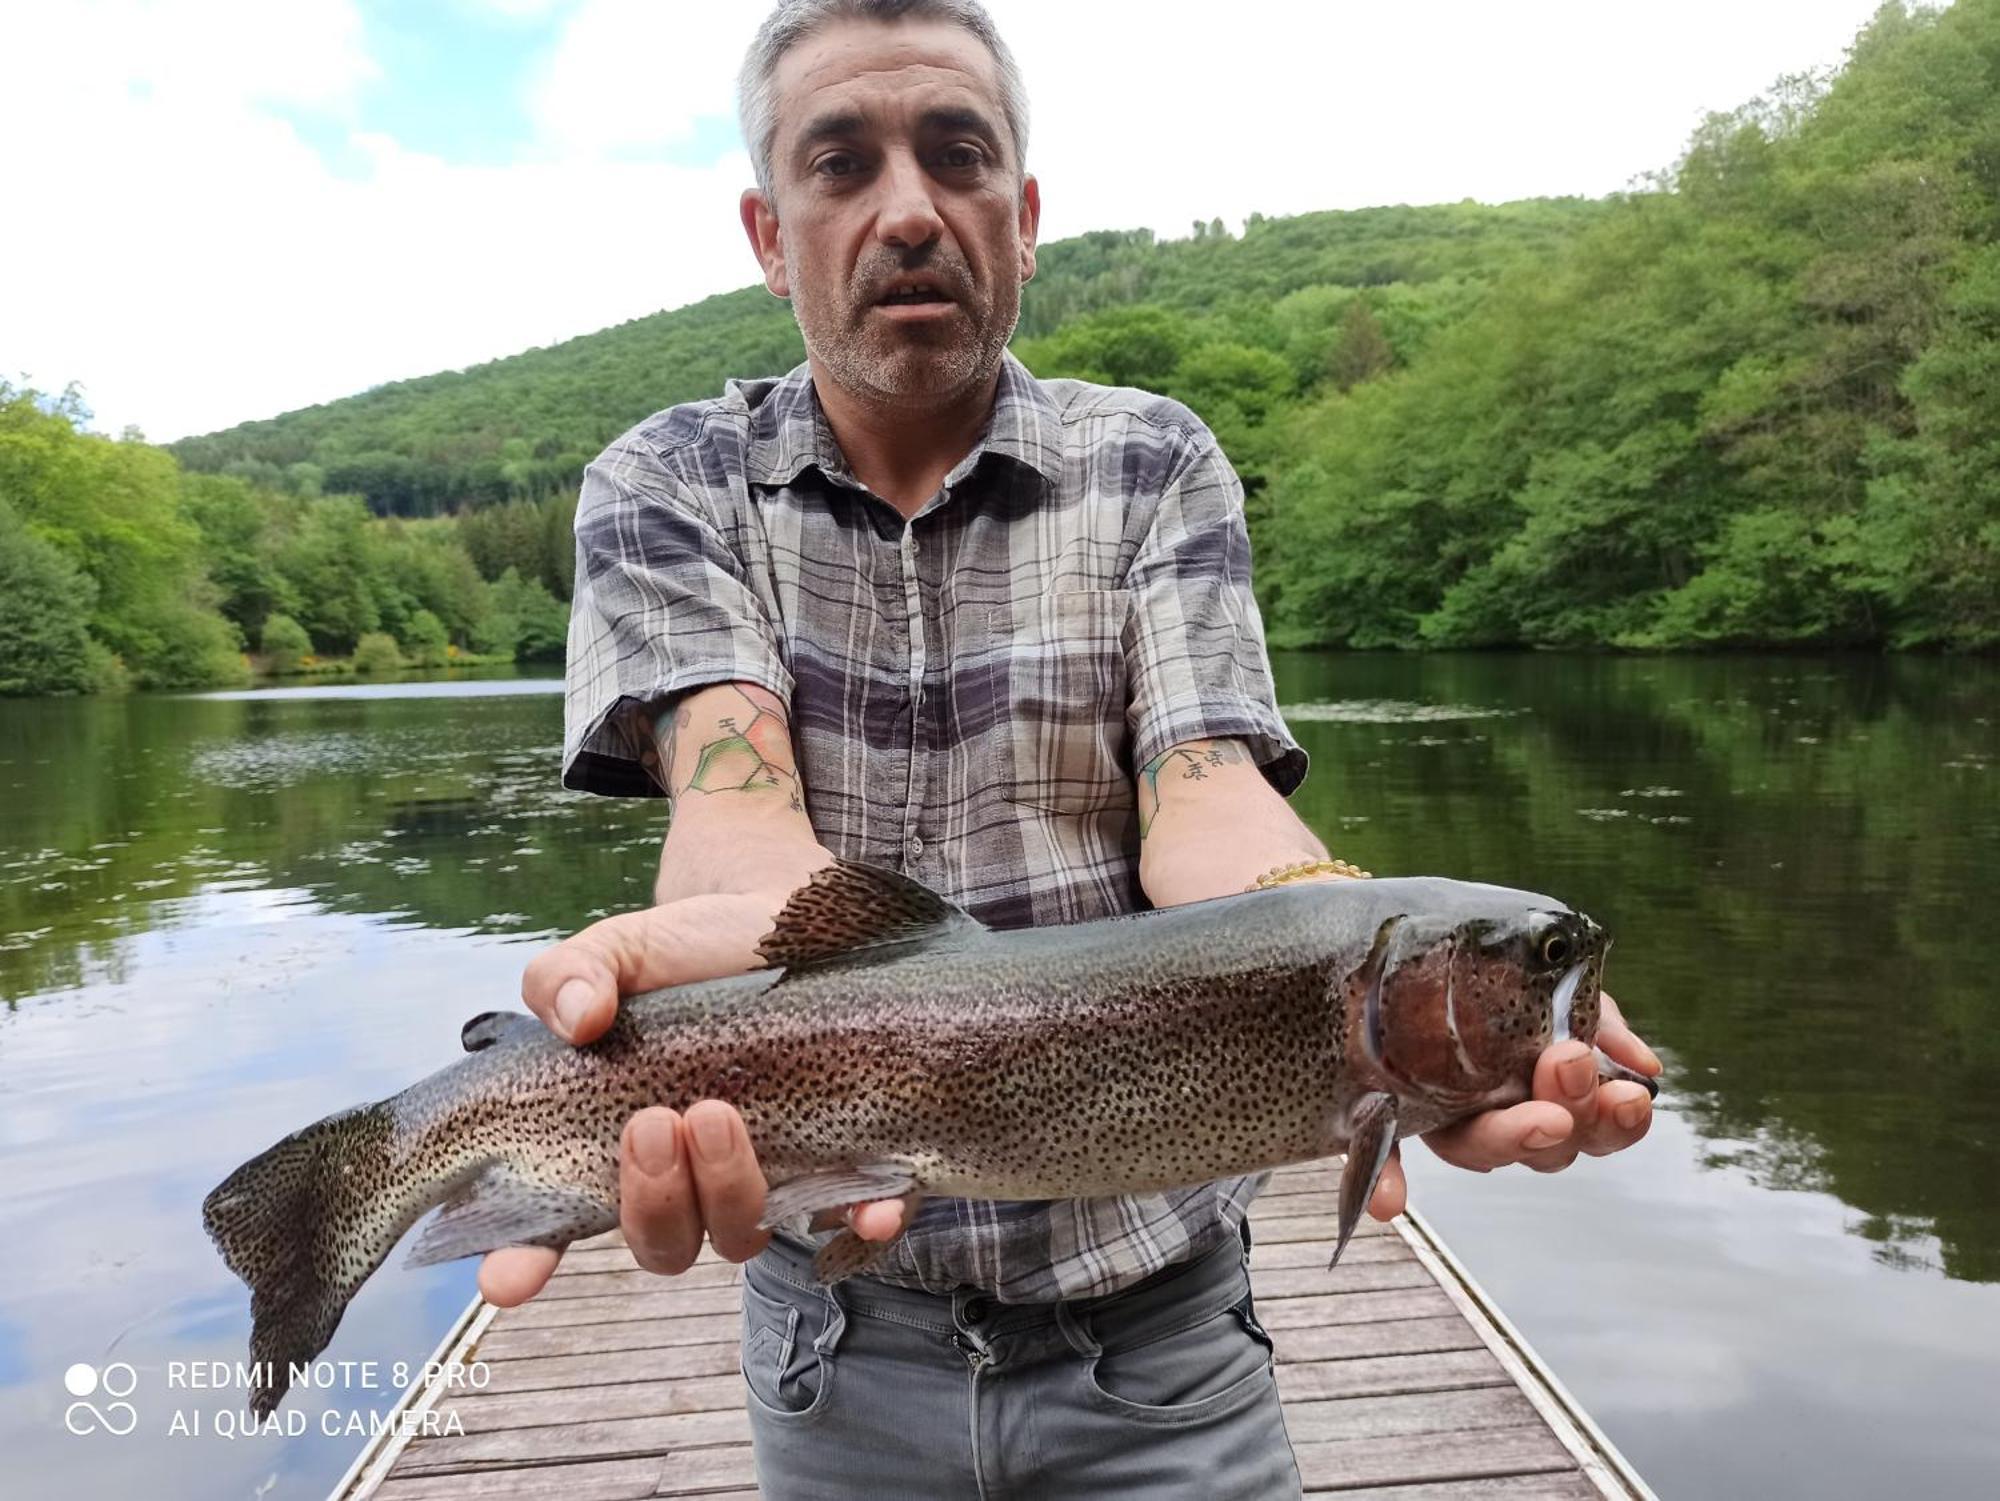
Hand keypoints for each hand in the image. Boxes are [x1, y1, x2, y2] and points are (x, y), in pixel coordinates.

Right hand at [477, 893, 915, 1305]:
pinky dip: (861, 1220)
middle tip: (654, 1124)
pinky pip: (853, 1216)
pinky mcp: (842, 1162)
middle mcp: (686, 1182)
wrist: (783, 916)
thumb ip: (571, 975)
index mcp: (612, 1148)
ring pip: (741, 1235)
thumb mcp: (620, 951)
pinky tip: (874, 1206)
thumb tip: (576, 1018)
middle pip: (661, 1241)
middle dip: (651, 1199)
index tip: (508, 1277)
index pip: (554, 1229)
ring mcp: (764, 1178)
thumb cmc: (687, 951)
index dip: (525, 1264)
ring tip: (719, 1114)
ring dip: (728, 1192)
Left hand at [1365, 991, 1659, 1220]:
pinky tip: (1388, 1202)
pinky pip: (1381, 1157)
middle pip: (1546, 1148)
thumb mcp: (1556, 988)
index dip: (1612, 1120)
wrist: (1415, 959)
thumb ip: (1598, 1021)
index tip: (1628, 1092)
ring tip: (1531, 1114)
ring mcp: (1446, 1121)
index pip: (1593, 1127)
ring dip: (1507, 1138)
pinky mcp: (1384, 1116)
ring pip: (1479, 1149)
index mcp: (1549, 1096)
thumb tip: (1644, 1065)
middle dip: (1568, 1113)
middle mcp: (1502, 1121)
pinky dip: (1385, 1184)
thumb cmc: (1499, 980)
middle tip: (1571, 1064)